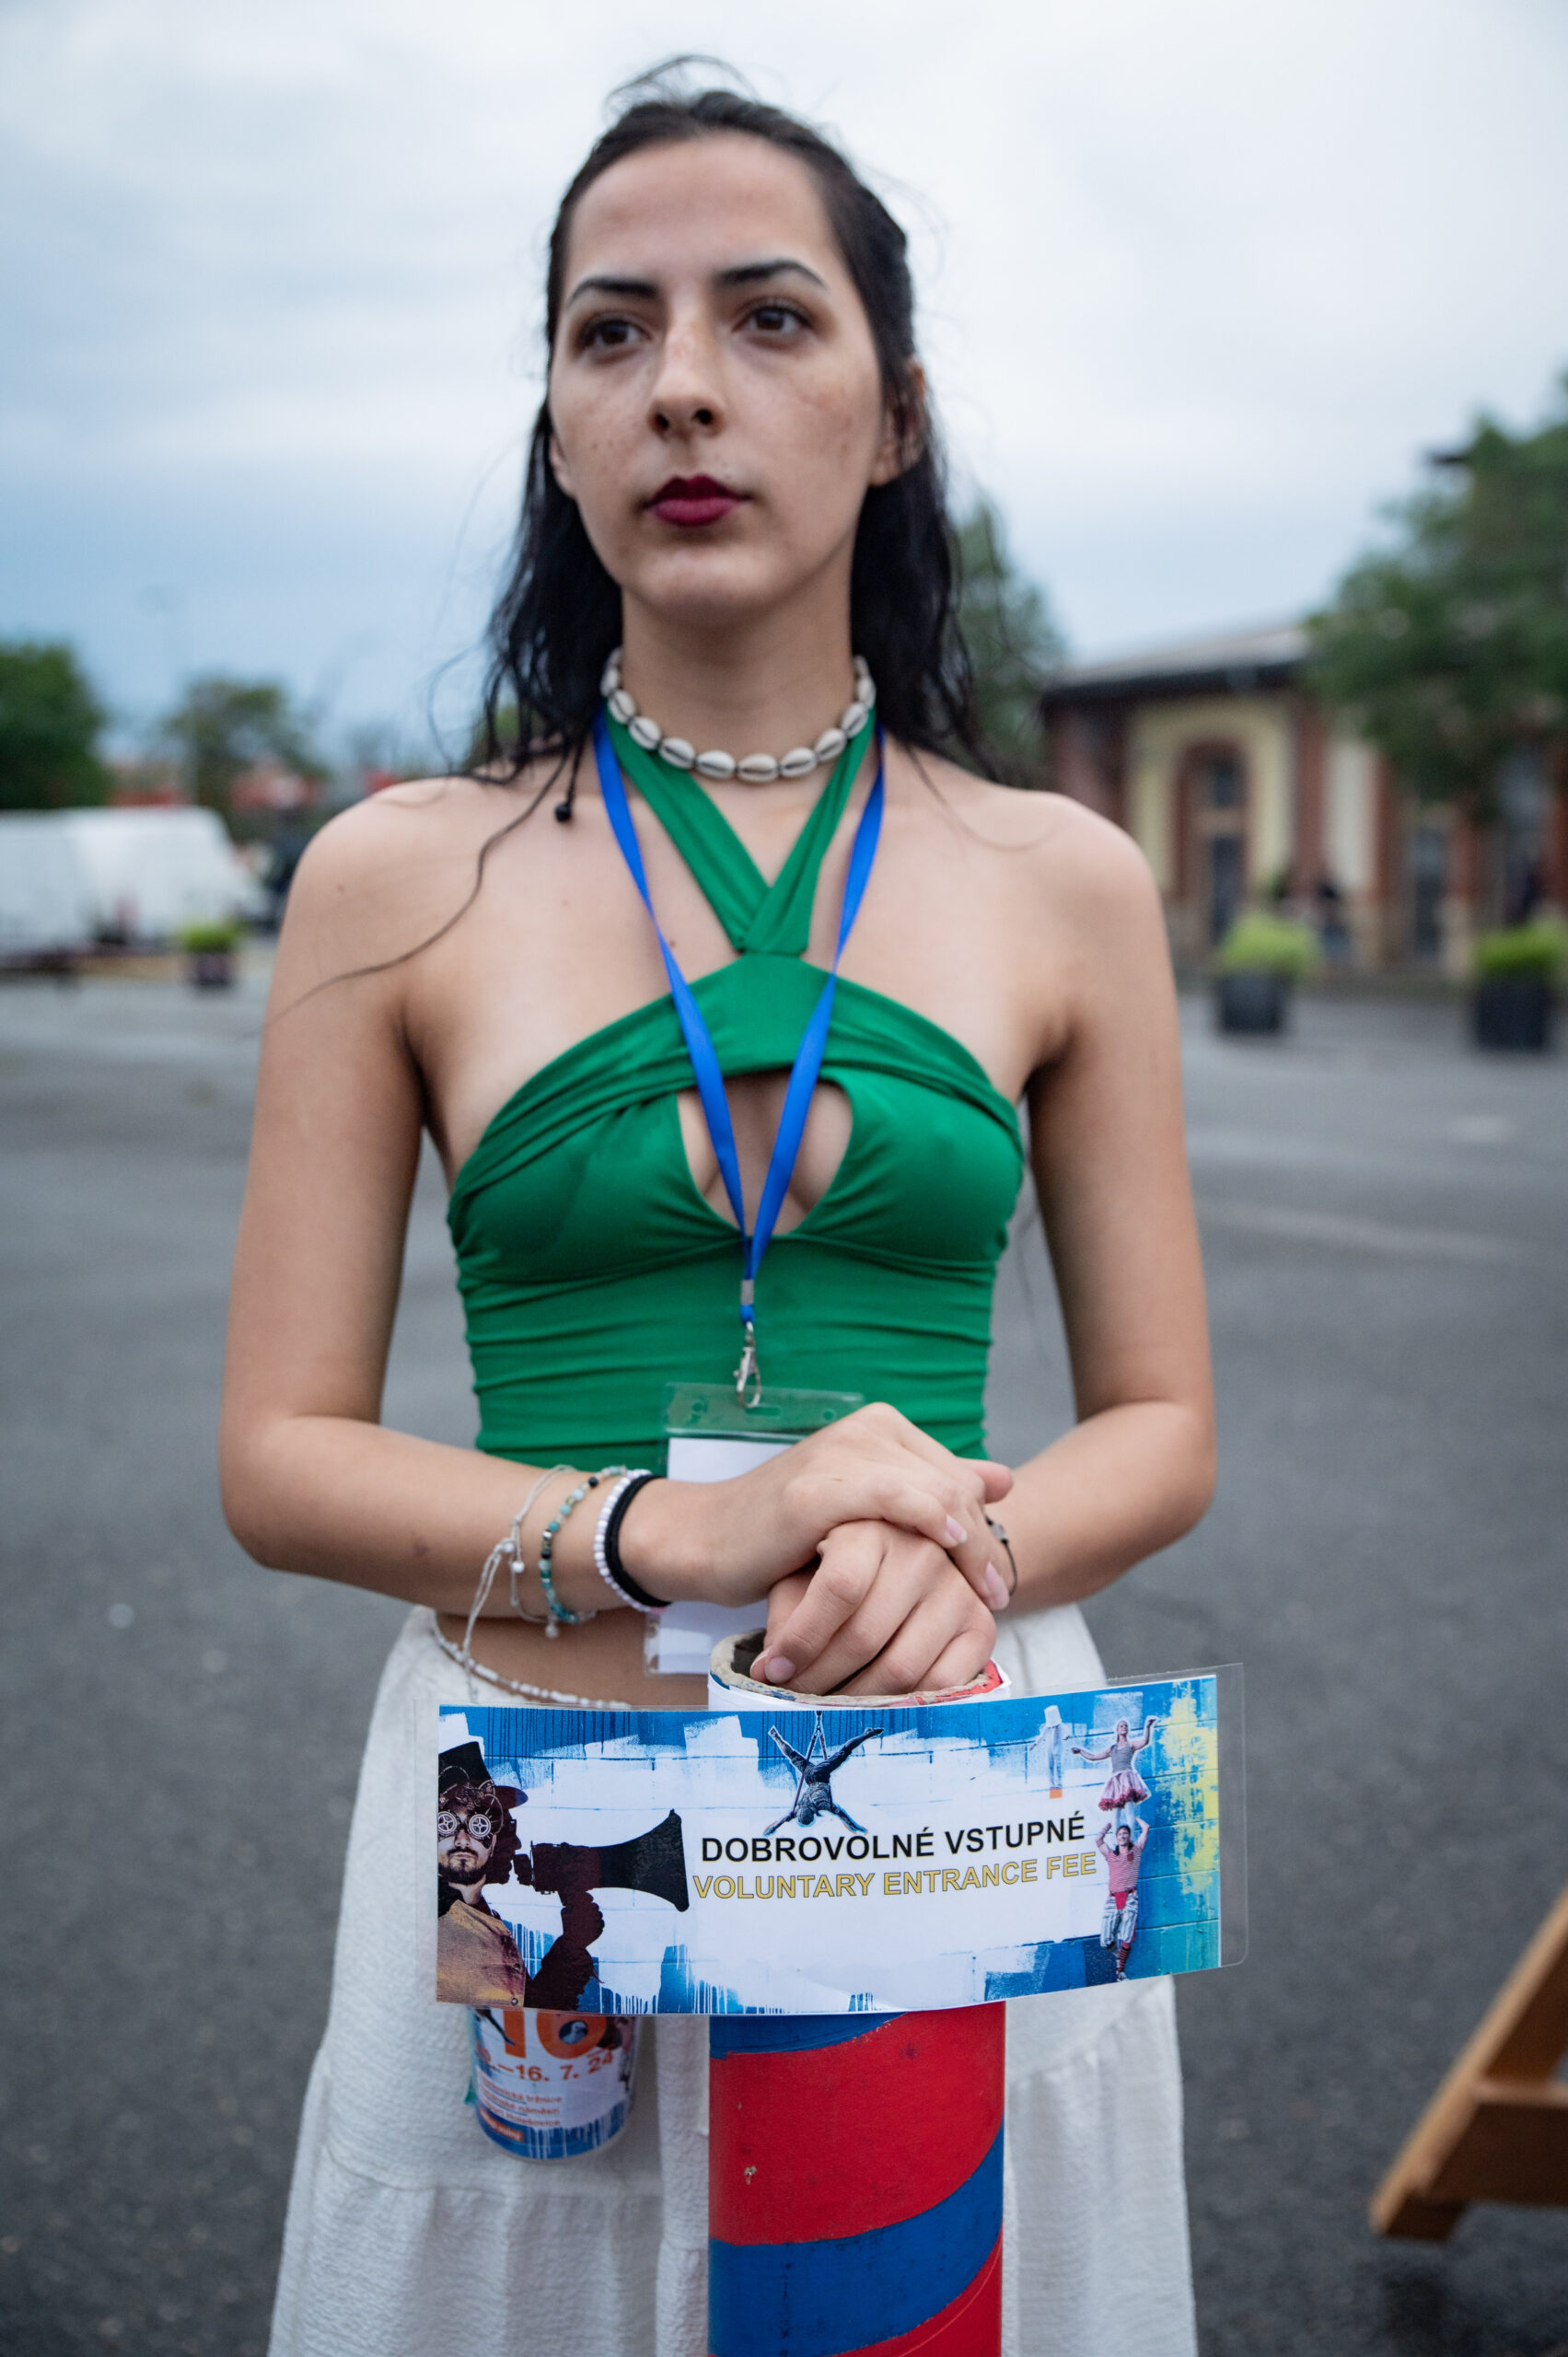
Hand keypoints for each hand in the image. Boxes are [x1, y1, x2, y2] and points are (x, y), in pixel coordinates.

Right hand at [624, 1401, 1013, 1612]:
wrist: (706, 1542)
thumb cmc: (784, 1537)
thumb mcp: (865, 1513)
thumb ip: (929, 1493)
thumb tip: (1004, 1480)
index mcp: (880, 1430)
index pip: (957, 1476)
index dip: (986, 1529)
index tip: (998, 1583)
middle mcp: (865, 1430)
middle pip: (954, 1486)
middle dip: (984, 1546)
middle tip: (999, 1597)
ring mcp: (840, 1454)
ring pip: (936, 1492)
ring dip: (969, 1549)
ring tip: (984, 1597)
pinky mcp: (817, 1488)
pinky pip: (895, 1499)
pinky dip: (931, 1522)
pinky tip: (949, 1550)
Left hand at [753, 1520, 1002, 1697]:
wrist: (900, 1565)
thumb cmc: (833, 1572)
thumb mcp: (801, 1577)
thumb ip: (788, 1613)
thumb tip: (770, 1670)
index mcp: (873, 1527)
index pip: (840, 1587)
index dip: (801, 1639)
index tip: (770, 1669)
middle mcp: (923, 1551)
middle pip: (865, 1635)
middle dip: (820, 1678)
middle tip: (793, 1698)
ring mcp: (958, 1588)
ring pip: (901, 1667)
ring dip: (856, 1700)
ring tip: (826, 1706)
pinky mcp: (981, 1625)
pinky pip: (941, 1684)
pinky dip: (903, 1705)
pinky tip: (874, 1705)